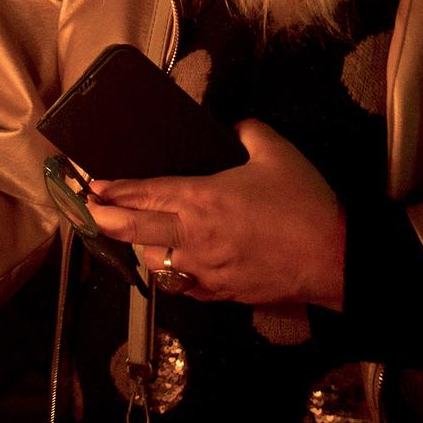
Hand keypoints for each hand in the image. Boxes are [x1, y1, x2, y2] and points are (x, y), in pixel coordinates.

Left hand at [86, 119, 346, 309]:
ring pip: (154, 262)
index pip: (142, 193)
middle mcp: (192, 238)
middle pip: (132, 230)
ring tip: (134, 234)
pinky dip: (172, 273)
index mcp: (200, 200)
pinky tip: (173, 263)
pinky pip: (182, 285)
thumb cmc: (303, 203)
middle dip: (104, 219)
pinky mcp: (220, 293)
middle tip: (87, 210)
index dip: (111, 190)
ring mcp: (204, 270)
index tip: (90, 185)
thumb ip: (247, 132)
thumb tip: (232, 128)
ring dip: (140, 247)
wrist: (335, 258)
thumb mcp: (276, 152)